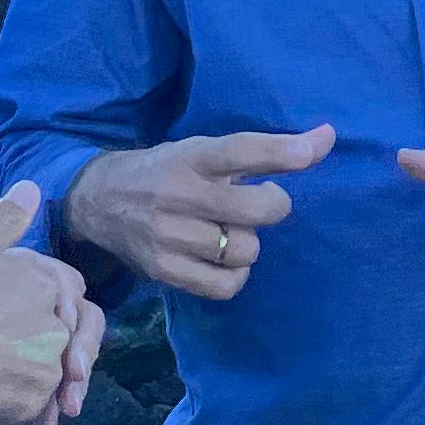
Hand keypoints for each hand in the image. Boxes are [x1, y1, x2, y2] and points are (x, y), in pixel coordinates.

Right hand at [0, 184, 100, 424]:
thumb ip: (6, 220)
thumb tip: (30, 187)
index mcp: (50, 287)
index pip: (74, 295)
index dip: (59, 306)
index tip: (37, 316)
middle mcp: (56, 329)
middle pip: (71, 343)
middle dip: (64, 357)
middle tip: (38, 368)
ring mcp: (43, 371)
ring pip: (52, 380)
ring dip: (44, 391)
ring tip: (18, 401)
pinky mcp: (26, 407)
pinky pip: (33, 412)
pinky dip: (28, 418)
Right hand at [64, 126, 336, 299]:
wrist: (97, 200)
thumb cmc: (165, 172)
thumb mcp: (200, 150)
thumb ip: (260, 152)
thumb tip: (328, 138)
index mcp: (189, 156)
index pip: (239, 151)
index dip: (280, 151)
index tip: (315, 149)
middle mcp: (176, 194)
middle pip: (254, 210)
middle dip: (271, 206)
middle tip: (260, 201)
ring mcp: (167, 236)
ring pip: (244, 251)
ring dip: (247, 243)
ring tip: (227, 231)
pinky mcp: (162, 270)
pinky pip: (226, 285)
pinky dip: (235, 275)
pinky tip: (222, 259)